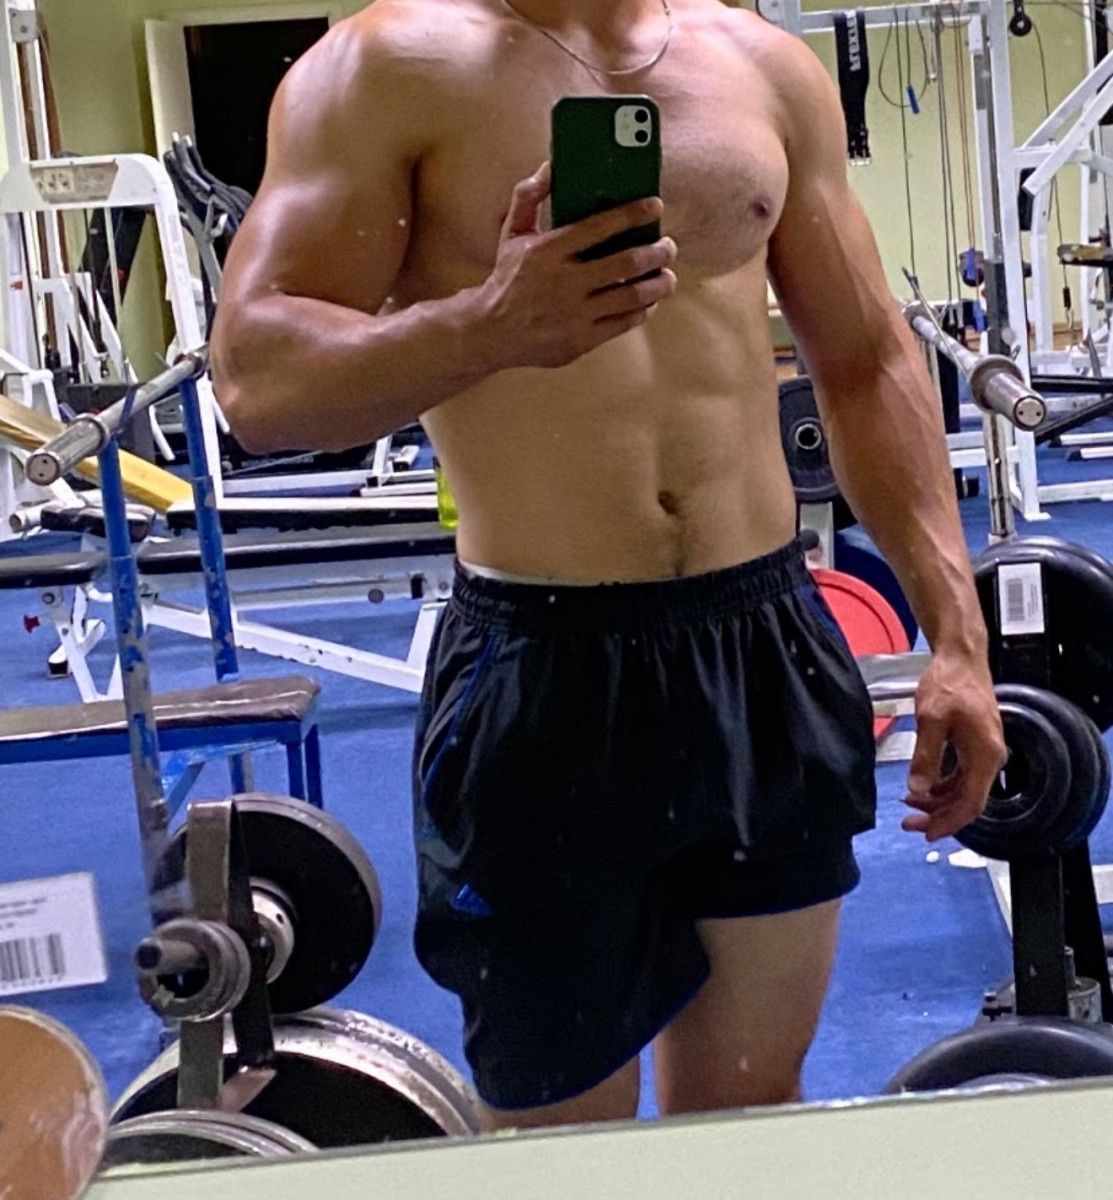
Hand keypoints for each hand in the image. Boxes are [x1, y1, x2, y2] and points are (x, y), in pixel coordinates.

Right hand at [476, 162, 678, 370]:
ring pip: (631, 296)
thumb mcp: (512, 235)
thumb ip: (528, 198)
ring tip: (667, 276)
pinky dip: (642, 310)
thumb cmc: (508, 279)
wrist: (491, 332)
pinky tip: (648, 301)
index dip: (632, 214)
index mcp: (549, 251)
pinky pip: (623, 323)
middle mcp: (565, 282)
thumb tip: (550, 167)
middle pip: (626, 263)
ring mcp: (575, 314)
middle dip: (657, 252)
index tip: (655, 206)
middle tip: (668, 246)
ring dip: (658, 284)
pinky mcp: (581, 340)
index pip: (599, 227)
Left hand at [902, 649, 1006, 841]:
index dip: (949, 823)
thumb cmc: (950, 683)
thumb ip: (926, 758)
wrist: (961, 658)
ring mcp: (983, 751)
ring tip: (909, 803)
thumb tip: (918, 790)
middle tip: (909, 822)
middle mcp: (990, 758)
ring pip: (961, 789)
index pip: (970, 803)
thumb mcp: (932, 720)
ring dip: (937, 800)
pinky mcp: (973, 744)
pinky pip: (959, 774)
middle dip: (938, 815)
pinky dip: (940, 784)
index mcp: (985, 756)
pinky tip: (920, 785)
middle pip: (966, 800)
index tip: (926, 833)